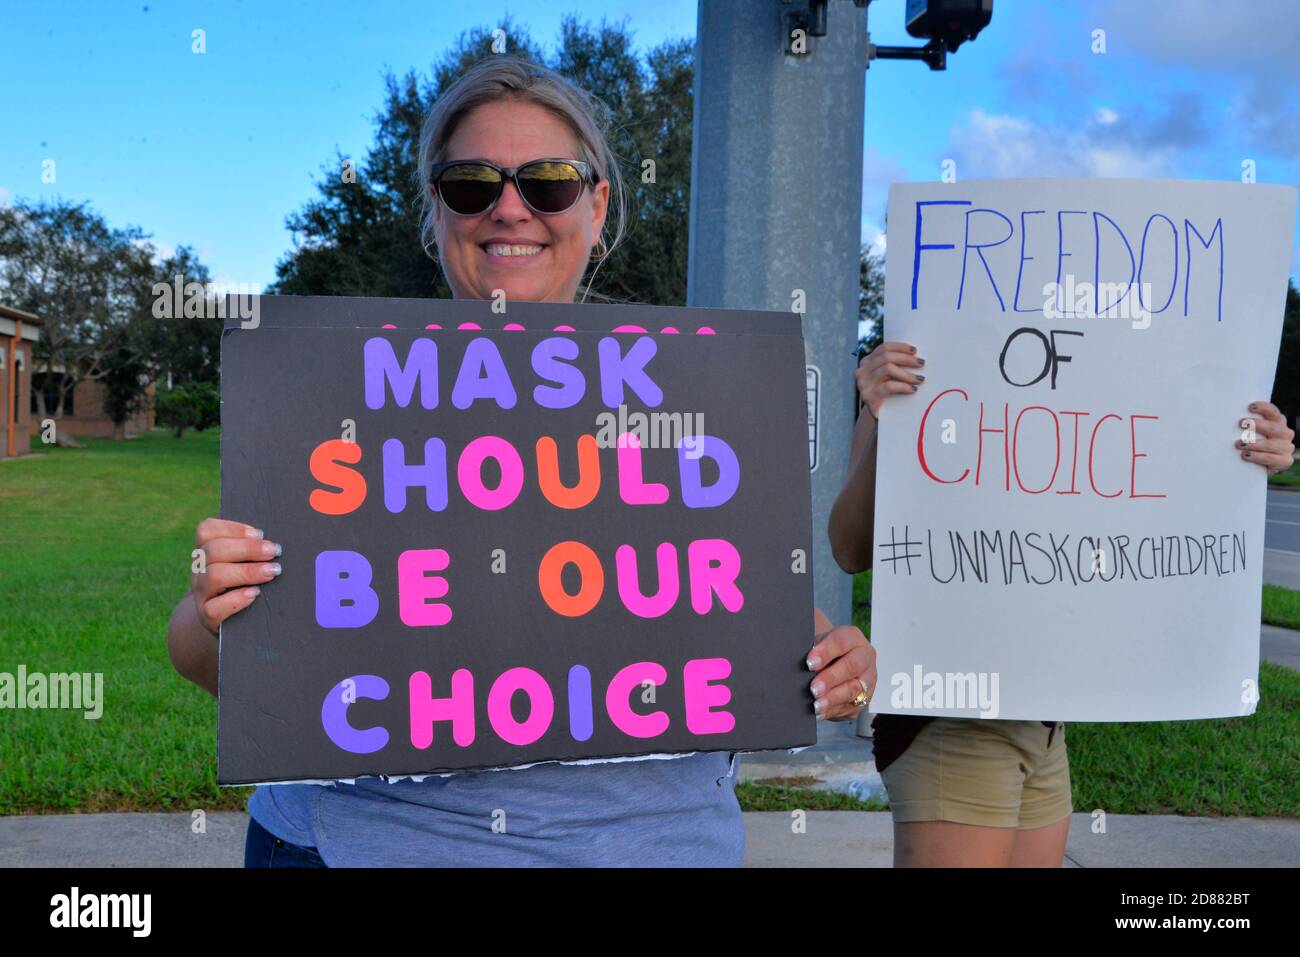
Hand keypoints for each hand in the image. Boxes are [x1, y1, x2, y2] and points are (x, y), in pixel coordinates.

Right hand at [190, 518, 281, 636]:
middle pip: (213, 551)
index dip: (233, 528)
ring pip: (213, 576)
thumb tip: (274, 543)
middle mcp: (198, 570)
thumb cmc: (244, 585)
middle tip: (274, 552)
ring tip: (271, 572)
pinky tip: (254, 594)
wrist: (230, 622)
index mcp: (206, 552)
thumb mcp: (243, 564)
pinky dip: (236, 599)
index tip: (260, 534)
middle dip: (247, 549)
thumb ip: (252, 550)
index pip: (206, 530)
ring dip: (246, 571)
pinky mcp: (206, 617)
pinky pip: (214, 608)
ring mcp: (200, 594)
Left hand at [807, 607, 875, 720]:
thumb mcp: (818, 644)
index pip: (841, 642)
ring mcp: (868, 679)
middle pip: (851, 667)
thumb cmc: (822, 651)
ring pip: (853, 690)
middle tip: (813, 688)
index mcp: (853, 638)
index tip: (809, 663)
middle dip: (831, 678)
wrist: (835, 662)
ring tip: (816, 705)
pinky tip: (820, 713)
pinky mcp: (864, 699)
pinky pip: (850, 707)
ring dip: (833, 699)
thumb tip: (796, 668)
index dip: (825, 652)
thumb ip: (811, 651)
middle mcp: (865, 657)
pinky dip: (833, 711)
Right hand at [855, 341, 924, 418]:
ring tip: (920, 379)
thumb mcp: (888, 377)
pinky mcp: (868, 396)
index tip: (915, 350)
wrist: (880, 418)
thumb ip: (894, 365)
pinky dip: (903, 386)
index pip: (884, 348)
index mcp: (867, 362)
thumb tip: (915, 354)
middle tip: (921, 363)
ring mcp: (863, 383)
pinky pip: (888, 386)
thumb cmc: (888, 395)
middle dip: (906, 359)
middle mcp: (862, 371)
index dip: (900, 347)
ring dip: (907, 373)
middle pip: (886, 356)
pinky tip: (912, 389)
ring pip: (888, 369)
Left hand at [1236, 401, 1295, 474]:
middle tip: (1241, 424)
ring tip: (1239, 444)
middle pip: (1272, 427)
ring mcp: (1286, 447)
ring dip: (1253, 444)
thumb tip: (1227, 416)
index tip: (1250, 407)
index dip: (1263, 408)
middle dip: (1256, 425)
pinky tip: (1246, 455)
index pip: (1273, 412)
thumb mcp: (1252, 432)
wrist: (1262, 465)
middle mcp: (1285, 433)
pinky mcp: (1285, 461)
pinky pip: (1270, 458)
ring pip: (1269, 444)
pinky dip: (1257, 457)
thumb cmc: (1253, 443)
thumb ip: (1247, 424)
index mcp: (1278, 422)